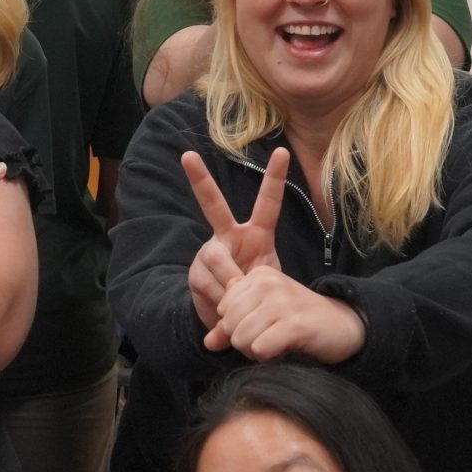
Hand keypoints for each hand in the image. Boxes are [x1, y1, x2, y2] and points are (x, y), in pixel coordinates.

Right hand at [181, 147, 285, 328]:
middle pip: (213, 205)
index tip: (283, 151)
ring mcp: (209, 253)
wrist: (232, 320)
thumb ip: (259, 282)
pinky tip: (224, 312)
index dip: (275, 178)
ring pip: (216, 259)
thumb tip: (236, 288)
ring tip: (238, 304)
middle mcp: (228, 236)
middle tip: (187, 156)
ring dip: (231, 285)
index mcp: (255, 234)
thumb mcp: (268, 285)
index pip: (268, 203)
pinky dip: (221, 303)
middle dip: (200, 180)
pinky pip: (208, 284)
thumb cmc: (258, 295)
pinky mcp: (196, 273)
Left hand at [209, 265, 366, 361]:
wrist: (343, 326)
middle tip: (268, 338)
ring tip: (276, 344)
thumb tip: (208, 343)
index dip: (237, 326)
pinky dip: (268, 357)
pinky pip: (260, 348)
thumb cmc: (297, 321)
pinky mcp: (295, 324)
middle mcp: (268, 283)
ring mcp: (282, 302)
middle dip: (244, 341)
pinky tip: (284, 349)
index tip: (261, 325)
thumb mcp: (261, 317)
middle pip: (230, 325)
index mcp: (257, 276)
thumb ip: (231, 328)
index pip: (223, 310)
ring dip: (255, 351)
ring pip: (241, 338)